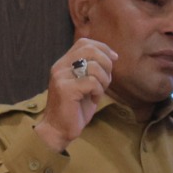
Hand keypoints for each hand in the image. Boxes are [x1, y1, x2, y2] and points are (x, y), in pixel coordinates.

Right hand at [33, 37, 119, 151]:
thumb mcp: (86, 84)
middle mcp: (60, 66)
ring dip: (104, 81)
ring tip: (98, 92)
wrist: (58, 130)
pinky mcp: (65, 89)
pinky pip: (92, 82)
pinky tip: (93, 100)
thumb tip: (112, 56)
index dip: (103, 48)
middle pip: (90, 50)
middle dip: (106, 63)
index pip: (84, 43)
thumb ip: (94, 69)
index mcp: (63, 63)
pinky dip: (98, 91)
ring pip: (94, 67)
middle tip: (106, 80)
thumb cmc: (75, 108)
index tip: (114, 59)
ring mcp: (61, 77)